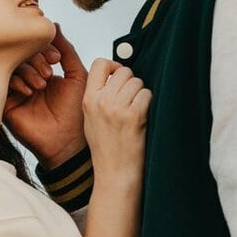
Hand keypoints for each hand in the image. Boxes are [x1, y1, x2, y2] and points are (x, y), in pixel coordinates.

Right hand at [4, 24, 87, 168]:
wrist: (69, 141)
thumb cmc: (76, 111)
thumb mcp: (77, 75)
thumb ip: (67, 50)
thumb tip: (55, 26)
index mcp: (43, 70)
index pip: (34, 48)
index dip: (43, 48)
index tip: (56, 58)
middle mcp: (27, 78)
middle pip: (21, 54)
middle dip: (35, 59)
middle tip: (49, 73)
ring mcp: (15, 91)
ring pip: (11, 66)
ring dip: (28, 70)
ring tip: (42, 84)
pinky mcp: (5, 104)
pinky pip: (3, 83)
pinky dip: (17, 81)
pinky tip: (29, 91)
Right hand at [83, 59, 150, 181]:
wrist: (114, 173)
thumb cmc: (106, 148)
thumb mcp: (91, 119)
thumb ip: (98, 96)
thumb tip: (115, 73)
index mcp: (88, 100)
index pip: (99, 63)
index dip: (113, 66)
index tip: (118, 76)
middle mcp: (100, 101)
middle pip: (123, 71)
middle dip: (131, 82)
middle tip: (130, 100)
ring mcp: (117, 108)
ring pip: (137, 82)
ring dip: (141, 93)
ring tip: (135, 111)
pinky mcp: (134, 116)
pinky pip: (147, 94)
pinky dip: (148, 103)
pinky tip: (142, 117)